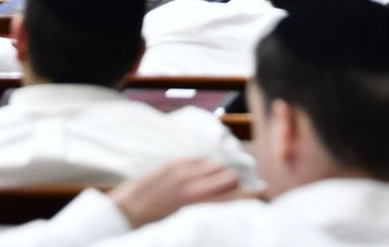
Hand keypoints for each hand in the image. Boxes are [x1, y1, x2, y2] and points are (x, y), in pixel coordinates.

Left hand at [109, 158, 242, 228]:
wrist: (124, 216)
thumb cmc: (156, 229)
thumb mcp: (185, 226)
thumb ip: (209, 216)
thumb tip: (228, 214)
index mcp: (198, 207)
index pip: (235, 197)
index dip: (253, 195)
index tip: (264, 194)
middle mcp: (193, 187)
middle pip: (229, 176)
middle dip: (234, 184)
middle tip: (234, 192)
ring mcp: (181, 172)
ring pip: (215, 164)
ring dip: (219, 174)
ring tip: (216, 185)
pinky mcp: (171, 165)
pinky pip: (198, 159)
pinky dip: (204, 166)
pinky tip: (202, 175)